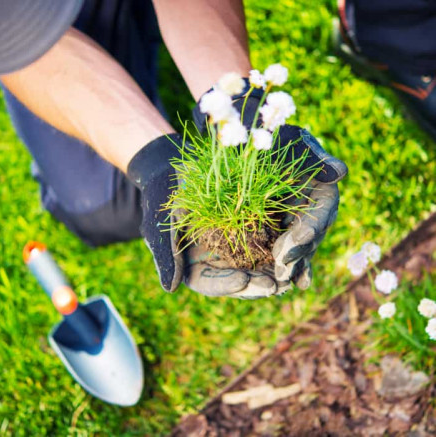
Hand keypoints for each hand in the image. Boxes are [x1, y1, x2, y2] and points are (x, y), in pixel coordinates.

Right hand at [126, 134, 290, 297]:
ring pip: (255, 266)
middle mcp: (216, 259)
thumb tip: (170, 288)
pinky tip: (294, 251)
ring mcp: (234, 245)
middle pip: (238, 280)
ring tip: (289, 278)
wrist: (175, 169)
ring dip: (272, 272)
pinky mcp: (249, 228)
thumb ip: (167, 254)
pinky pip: (266, 242)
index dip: (225, 285)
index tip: (242, 281)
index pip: (209, 283)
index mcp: (192, 263)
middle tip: (274, 286)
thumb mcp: (163, 222)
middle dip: (256, 284)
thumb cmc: (164, 195)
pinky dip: (279, 248)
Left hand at [271, 126, 346, 287]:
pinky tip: (276, 282)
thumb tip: (341, 171)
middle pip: (311, 235)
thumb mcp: (291, 140)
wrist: (249, 142)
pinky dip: (282, 265)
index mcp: (321, 187)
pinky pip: (283, 250)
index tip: (301, 238)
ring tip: (281, 281)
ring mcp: (296, 221)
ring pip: (299, 248)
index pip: (323, 210)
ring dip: (291, 265)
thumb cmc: (272, 135)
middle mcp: (312, 208)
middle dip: (298, 253)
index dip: (313, 224)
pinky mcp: (278, 229)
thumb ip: (314, 155)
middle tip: (283, 268)